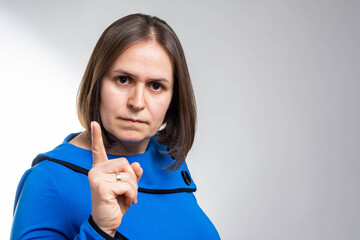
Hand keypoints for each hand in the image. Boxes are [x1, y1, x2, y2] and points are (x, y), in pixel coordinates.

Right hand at [88, 121, 142, 236]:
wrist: (108, 222)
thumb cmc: (116, 203)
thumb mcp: (127, 187)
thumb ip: (132, 175)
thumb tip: (137, 165)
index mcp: (100, 169)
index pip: (98, 150)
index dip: (97, 136)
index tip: (94, 123)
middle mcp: (96, 171)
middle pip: (125, 162)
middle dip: (132, 178)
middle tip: (128, 192)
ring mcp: (97, 178)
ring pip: (127, 174)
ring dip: (133, 188)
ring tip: (126, 197)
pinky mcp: (101, 187)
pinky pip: (127, 185)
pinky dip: (132, 195)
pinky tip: (126, 201)